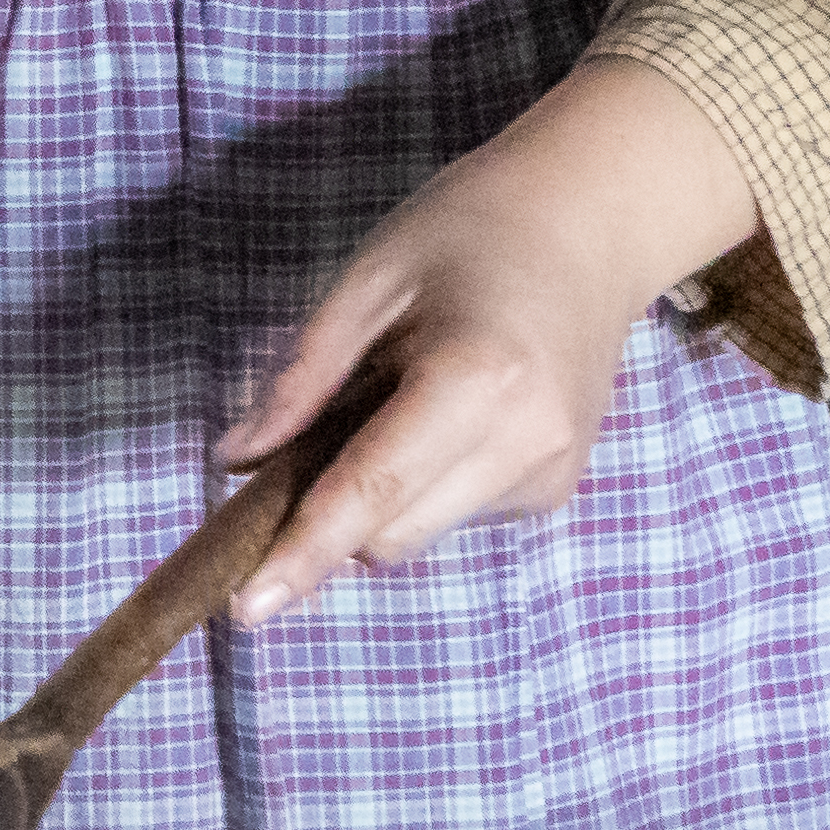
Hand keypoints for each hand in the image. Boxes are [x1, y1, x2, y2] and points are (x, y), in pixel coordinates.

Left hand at [218, 58, 761, 623]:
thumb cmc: (470, 230)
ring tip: (397, 396)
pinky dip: (423, 485)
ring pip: (419, 533)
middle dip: (329, 513)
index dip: (303, 551)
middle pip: (388, 535)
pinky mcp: (557, 488)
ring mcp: (550, 474)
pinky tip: (444, 411)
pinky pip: (455, 515)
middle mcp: (526, 444)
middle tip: (308, 433)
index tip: (248, 606)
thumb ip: (303, 377)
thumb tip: (237, 459)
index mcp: (478, 381)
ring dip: (379, 496)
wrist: (592, 223)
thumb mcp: (368, 280)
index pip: (371, 493)